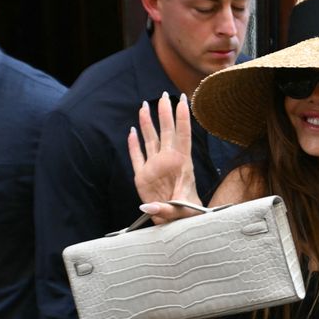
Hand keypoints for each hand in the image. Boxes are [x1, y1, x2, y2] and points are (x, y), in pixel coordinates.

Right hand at [127, 91, 201, 222]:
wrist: (177, 223)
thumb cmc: (186, 214)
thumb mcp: (180, 212)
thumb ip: (165, 209)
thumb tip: (148, 208)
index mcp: (182, 165)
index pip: (183, 136)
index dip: (182, 118)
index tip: (182, 100)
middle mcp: (168, 162)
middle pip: (167, 132)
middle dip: (165, 113)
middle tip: (163, 94)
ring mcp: (155, 167)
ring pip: (151, 140)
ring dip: (147, 124)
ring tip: (145, 106)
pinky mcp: (143, 177)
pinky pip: (136, 157)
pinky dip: (133, 144)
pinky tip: (131, 132)